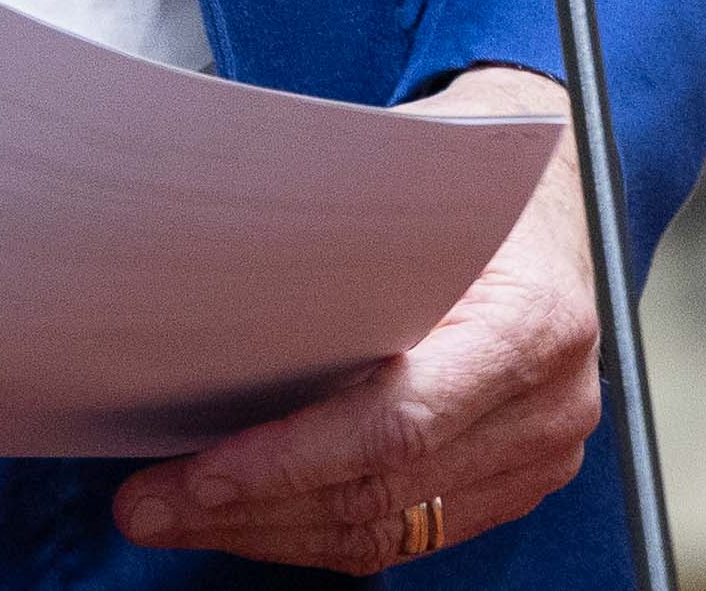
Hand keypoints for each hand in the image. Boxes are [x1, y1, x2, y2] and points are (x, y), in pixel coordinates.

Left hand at [111, 68, 599, 570]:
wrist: (555, 186)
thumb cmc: (471, 175)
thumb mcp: (415, 186)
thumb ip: (341, 251)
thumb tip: (202, 289)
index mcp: (532, 324)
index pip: (398, 423)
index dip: (290, 460)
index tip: (199, 473)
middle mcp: (550, 405)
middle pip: (383, 491)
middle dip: (253, 507)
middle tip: (150, 505)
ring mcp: (540, 453)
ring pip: (388, 528)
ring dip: (271, 531)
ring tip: (178, 515)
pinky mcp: (516, 479)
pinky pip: (407, 531)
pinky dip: (319, 529)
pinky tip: (249, 516)